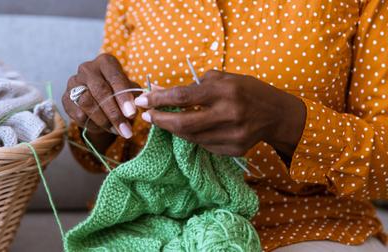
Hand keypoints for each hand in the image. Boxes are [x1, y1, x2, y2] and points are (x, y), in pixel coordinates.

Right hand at [62, 53, 137, 138]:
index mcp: (106, 62)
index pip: (115, 78)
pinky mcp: (65, 98)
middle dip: (114, 113)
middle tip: (125, 129)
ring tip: (116, 130)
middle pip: (100, 91)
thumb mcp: (130, 92)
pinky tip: (102, 128)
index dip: (123, 97)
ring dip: (103, 120)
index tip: (132, 114)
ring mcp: (73, 82)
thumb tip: (133, 109)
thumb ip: (133, 97)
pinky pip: (77, 114)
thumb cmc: (119, 94)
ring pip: (87, 103)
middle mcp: (87, 69)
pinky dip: (92, 124)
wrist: (100, 102)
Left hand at [134, 70, 306, 158]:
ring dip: (173, 129)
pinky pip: (203, 145)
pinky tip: (191, 129)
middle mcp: (229, 114)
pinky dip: (192, 137)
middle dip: (160, 120)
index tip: (142, 100)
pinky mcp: (234, 150)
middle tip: (147, 116)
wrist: (277, 115)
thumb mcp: (224, 78)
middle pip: (182, 123)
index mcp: (225, 91)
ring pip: (190, 137)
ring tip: (166, 120)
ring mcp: (232, 135)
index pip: (183, 97)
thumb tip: (161, 91)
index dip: (158, 99)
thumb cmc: (247, 91)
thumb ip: (194, 85)